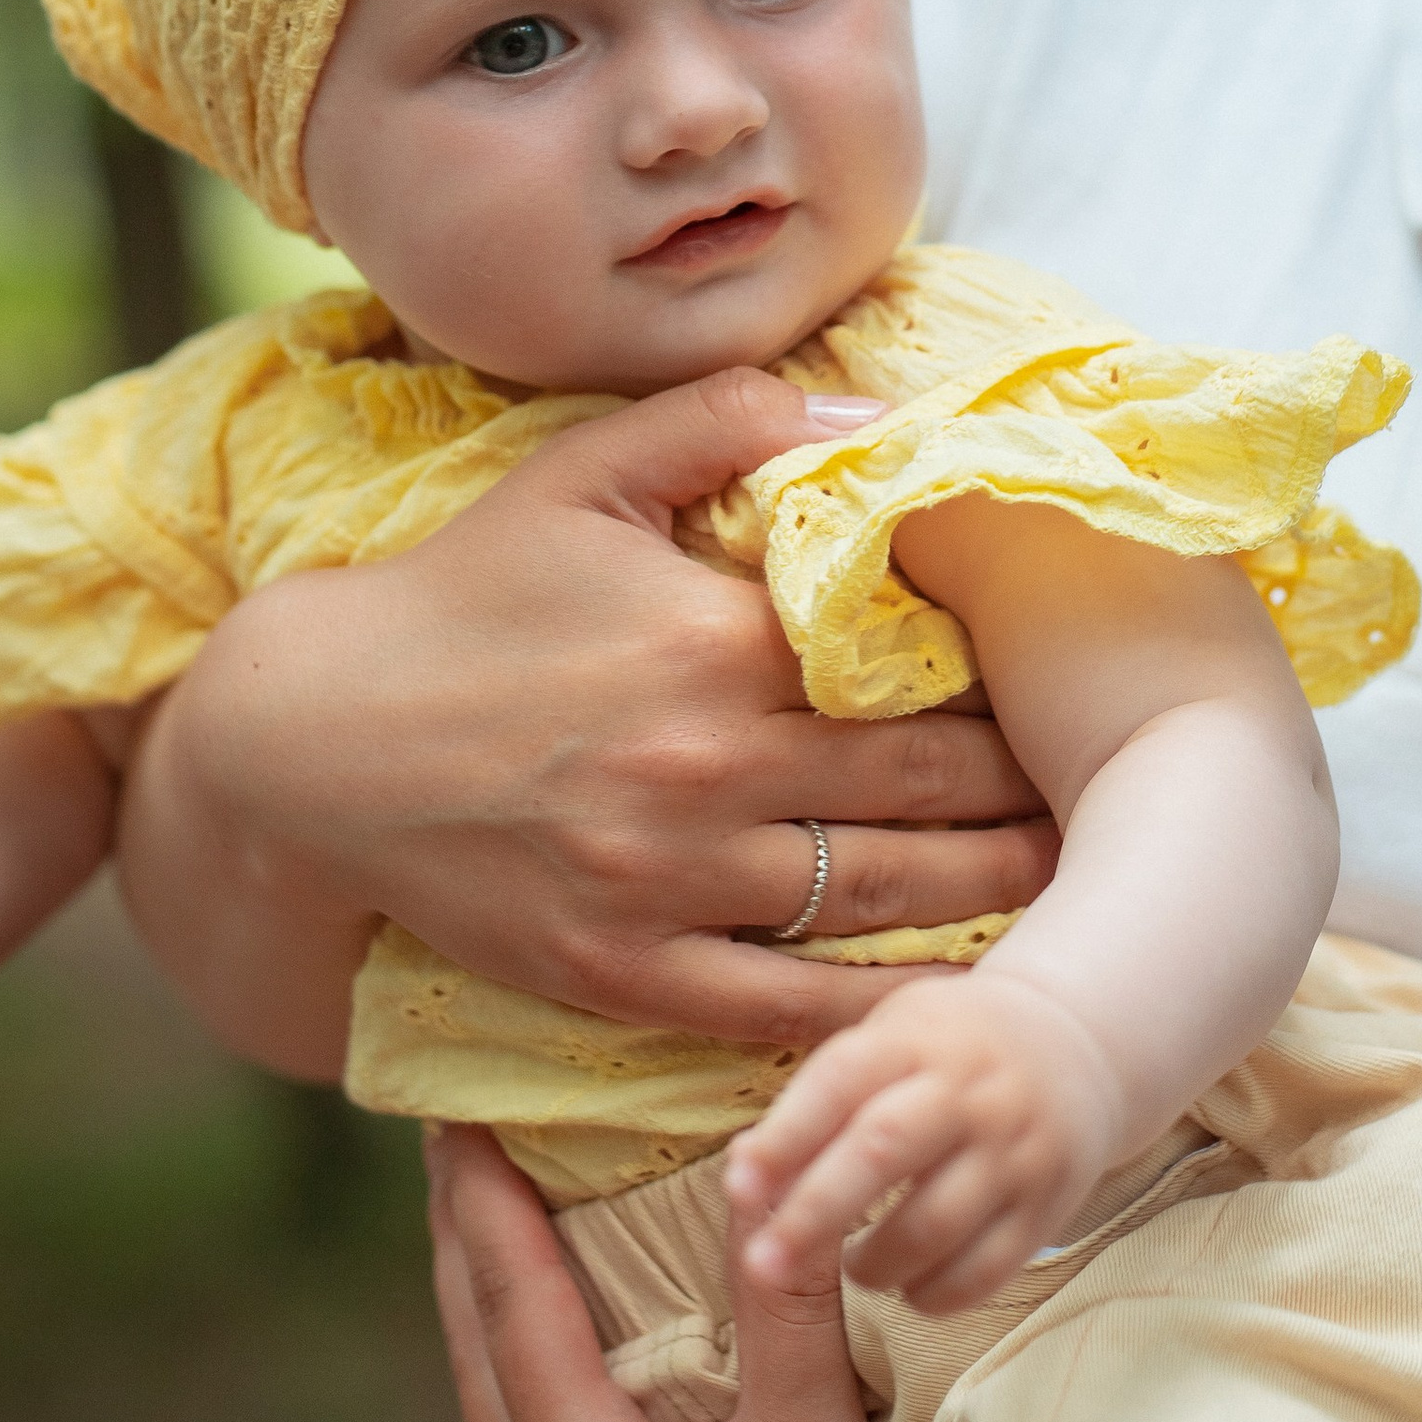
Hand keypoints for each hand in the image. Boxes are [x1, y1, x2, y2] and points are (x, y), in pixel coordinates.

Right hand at [119, 367, 1059, 1075]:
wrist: (308, 745)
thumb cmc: (465, 592)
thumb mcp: (585, 471)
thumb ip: (733, 419)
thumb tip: (880, 411)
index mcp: (717, 639)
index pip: (911, 668)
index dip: (1002, 680)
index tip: (1070, 681)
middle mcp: (706, 767)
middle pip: (924, 789)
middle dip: (1027, 793)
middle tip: (1113, 791)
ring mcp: (663, 883)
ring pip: (878, 902)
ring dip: (991, 899)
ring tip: (1076, 887)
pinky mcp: (619, 975)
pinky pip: (780, 1005)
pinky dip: (874, 1010)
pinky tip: (945, 1005)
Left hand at [425, 1122, 923, 1421]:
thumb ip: (787, 1316)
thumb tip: (766, 1179)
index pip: (511, 1299)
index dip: (482, 1195)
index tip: (457, 1108)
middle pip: (474, 1341)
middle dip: (460, 1231)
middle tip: (453, 1134)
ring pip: (490, 1390)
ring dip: (484, 1289)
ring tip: (489, 1211)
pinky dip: (522, 1345)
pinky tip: (558, 1332)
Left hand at [727, 969, 1127, 1315]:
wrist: (1076, 1044)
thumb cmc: (948, 1049)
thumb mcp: (892, 1039)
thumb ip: (821, 1100)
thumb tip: (743, 1173)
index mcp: (917, 1036)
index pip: (841, 1079)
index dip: (787, 1134)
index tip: (737, 1185)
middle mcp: (969, 1087)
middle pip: (883, 1149)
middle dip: (814, 1212)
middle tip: (762, 1265)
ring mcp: (1015, 1146)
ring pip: (934, 1222)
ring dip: (875, 1263)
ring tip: (853, 1267)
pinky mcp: (1048, 1202)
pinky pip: (984, 1270)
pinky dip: (934, 1294)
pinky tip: (909, 1286)